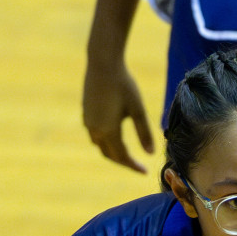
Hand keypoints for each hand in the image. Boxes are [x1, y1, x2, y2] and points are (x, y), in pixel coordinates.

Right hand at [82, 58, 154, 172]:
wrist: (102, 63)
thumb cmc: (123, 84)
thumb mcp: (137, 109)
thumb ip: (144, 132)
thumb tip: (151, 153)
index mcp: (109, 131)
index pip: (122, 157)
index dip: (134, 166)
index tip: (145, 172)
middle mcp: (95, 130)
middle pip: (109, 155)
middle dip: (123, 161)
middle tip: (137, 165)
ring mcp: (87, 122)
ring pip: (100, 145)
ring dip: (113, 152)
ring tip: (126, 152)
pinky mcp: (85, 113)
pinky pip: (94, 134)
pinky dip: (105, 141)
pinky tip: (114, 134)